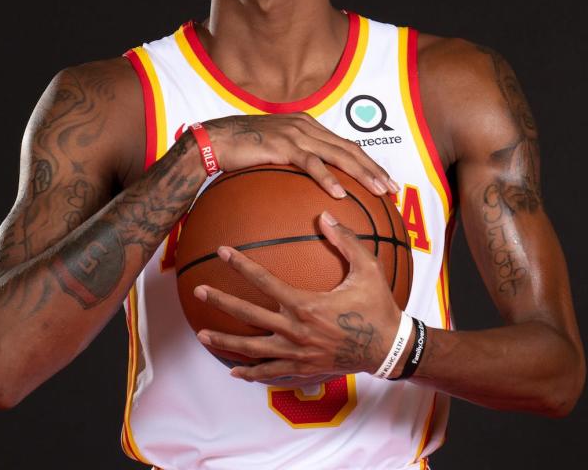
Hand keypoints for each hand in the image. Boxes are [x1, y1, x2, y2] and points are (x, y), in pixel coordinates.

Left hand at [193, 211, 403, 383]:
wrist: (389, 348)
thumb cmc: (378, 306)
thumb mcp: (368, 269)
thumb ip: (345, 240)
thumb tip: (325, 215)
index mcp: (306, 305)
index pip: (264, 281)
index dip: (241, 264)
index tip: (222, 251)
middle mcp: (296, 330)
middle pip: (248, 315)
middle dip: (220, 302)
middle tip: (198, 291)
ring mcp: (297, 353)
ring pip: (251, 349)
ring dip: (225, 341)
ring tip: (202, 335)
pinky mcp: (302, 369)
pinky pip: (270, 372)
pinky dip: (250, 373)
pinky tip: (234, 371)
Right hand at [202, 113, 398, 198]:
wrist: (215, 141)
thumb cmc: (242, 149)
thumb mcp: (274, 151)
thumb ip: (294, 159)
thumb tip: (308, 182)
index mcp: (308, 126)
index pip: (346, 145)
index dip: (368, 162)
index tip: (384, 180)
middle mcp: (307, 126)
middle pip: (349, 149)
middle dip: (374, 169)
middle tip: (393, 188)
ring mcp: (296, 134)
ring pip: (338, 155)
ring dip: (362, 173)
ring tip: (378, 190)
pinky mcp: (283, 145)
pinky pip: (311, 164)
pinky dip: (328, 178)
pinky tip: (340, 193)